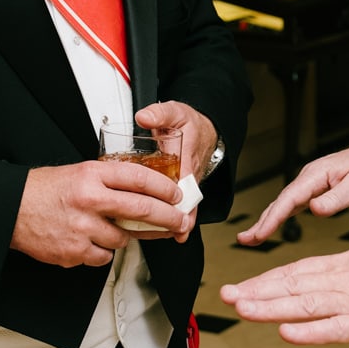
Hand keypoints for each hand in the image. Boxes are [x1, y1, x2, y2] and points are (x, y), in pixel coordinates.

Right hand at [10, 160, 185, 266]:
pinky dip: (102, 251)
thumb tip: (144, 189)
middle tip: (179, 221)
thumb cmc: (44, 190)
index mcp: (92, 175)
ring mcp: (83, 227)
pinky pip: (103, 256)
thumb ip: (110, 180)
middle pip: (142, 210)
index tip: (176, 195)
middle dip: (167, 217)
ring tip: (111, 228)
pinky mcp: (75, 251)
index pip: (140, 178)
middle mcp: (90, 199)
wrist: (12, 209)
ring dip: (125, 237)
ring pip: (124, 238)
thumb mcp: (79, 172)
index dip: (164, 188)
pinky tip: (91, 240)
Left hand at [135, 100, 214, 241]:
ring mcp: (187, 181)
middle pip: (187, 201)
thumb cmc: (189, 122)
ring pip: (183, 204)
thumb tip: (144, 117)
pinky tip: (159, 227)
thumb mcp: (174, 112)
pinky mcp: (181, 184)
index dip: (184, 204)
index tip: (180, 220)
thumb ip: (159, 113)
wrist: (204, 126)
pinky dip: (171, 214)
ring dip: (176, 220)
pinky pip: (178, 202)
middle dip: (182, 219)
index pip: (187, 184)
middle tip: (176, 234)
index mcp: (188, 157)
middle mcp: (189, 173)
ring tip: (166, 236)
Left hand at [219, 248, 348, 345]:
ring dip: (271, 307)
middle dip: (257, 291)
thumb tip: (313, 291)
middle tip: (226, 296)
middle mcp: (345, 279)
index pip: (297, 271)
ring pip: (305, 304)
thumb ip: (341, 280)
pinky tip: (285, 332)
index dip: (265, 280)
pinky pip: (335, 328)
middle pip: (293, 284)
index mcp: (346, 265)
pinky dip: (309, 331)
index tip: (240, 287)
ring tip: (242, 309)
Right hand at [235, 137, 348, 243]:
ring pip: (285, 203)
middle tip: (244, 240)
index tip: (259, 233)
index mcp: (316, 174)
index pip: (289, 198)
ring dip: (268, 220)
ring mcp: (312, 183)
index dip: (272, 217)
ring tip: (252, 238)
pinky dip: (281, 216)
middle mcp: (310, 177)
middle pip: (281, 201)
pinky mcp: (318, 190)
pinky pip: (294, 205)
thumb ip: (336, 199)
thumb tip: (313, 209)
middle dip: (262, 221)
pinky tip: (272, 225)